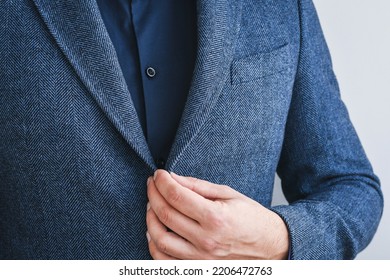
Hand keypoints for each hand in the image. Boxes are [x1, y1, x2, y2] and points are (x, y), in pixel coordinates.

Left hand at [146, 170, 288, 259]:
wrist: (271, 246)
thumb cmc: (252, 218)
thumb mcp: (229, 194)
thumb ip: (198, 186)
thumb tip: (173, 178)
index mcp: (215, 218)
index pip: (177, 196)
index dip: (162, 182)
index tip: (158, 174)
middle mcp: (206, 240)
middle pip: (165, 214)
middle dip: (153, 194)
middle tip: (153, 184)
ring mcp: (200, 259)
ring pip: (159, 239)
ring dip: (150, 218)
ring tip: (152, 204)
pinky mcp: (197, 269)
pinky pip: (164, 262)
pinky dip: (154, 245)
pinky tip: (155, 230)